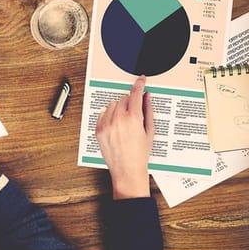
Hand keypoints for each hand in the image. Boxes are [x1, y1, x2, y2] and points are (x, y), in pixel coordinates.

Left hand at [96, 76, 154, 198]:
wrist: (127, 170)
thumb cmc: (140, 154)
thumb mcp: (150, 132)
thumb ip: (148, 111)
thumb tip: (147, 97)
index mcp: (134, 119)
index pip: (136, 93)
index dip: (139, 84)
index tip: (141, 79)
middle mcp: (118, 119)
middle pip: (124, 98)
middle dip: (130, 102)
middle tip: (135, 113)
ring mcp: (107, 124)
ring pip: (112, 104)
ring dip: (119, 108)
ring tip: (125, 122)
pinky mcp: (98, 129)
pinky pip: (102, 114)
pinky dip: (109, 116)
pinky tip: (116, 126)